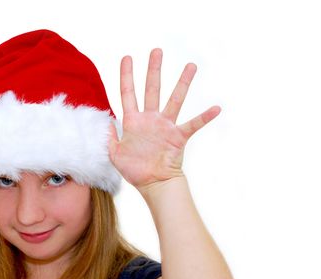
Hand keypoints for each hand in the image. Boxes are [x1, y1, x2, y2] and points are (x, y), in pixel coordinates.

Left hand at [108, 49, 220, 191]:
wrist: (153, 185)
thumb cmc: (134, 170)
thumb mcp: (114, 154)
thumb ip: (108, 138)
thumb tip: (104, 122)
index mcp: (133, 122)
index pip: (127, 93)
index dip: (126, 75)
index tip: (127, 57)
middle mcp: (150, 119)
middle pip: (152, 89)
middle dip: (153, 70)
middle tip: (156, 51)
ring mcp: (165, 126)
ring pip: (175, 100)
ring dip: (183, 83)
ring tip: (190, 65)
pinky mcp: (178, 137)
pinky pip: (193, 125)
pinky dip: (204, 117)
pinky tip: (216, 108)